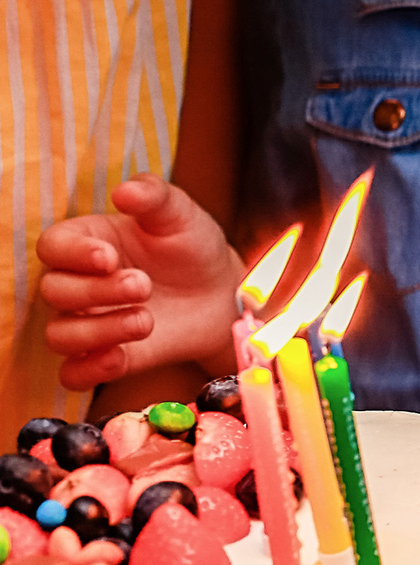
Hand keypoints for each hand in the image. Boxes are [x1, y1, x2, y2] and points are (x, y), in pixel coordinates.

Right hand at [37, 177, 244, 390]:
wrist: (221, 292)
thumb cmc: (192, 246)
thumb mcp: (179, 215)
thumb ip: (154, 197)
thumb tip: (124, 191)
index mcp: (87, 242)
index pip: (53, 246)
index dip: (73, 254)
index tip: (109, 258)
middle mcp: (78, 283)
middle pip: (55, 291)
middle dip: (97, 292)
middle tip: (144, 285)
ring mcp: (88, 321)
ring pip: (59, 335)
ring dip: (98, 331)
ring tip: (147, 320)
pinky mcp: (104, 356)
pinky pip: (73, 374)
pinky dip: (89, 370)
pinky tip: (120, 357)